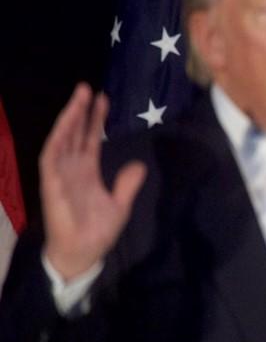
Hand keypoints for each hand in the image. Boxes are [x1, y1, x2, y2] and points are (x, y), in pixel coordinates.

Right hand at [39, 83, 146, 279]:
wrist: (83, 254)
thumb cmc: (97, 232)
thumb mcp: (120, 205)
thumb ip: (127, 184)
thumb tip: (139, 164)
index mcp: (87, 172)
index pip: (90, 139)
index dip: (94, 119)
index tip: (102, 98)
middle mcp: (72, 169)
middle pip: (75, 133)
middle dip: (80, 111)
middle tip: (87, 87)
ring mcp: (60, 175)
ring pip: (61, 140)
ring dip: (68, 119)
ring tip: (78, 98)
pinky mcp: (51, 185)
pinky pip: (50, 159)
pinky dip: (56, 142)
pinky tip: (63, 127)